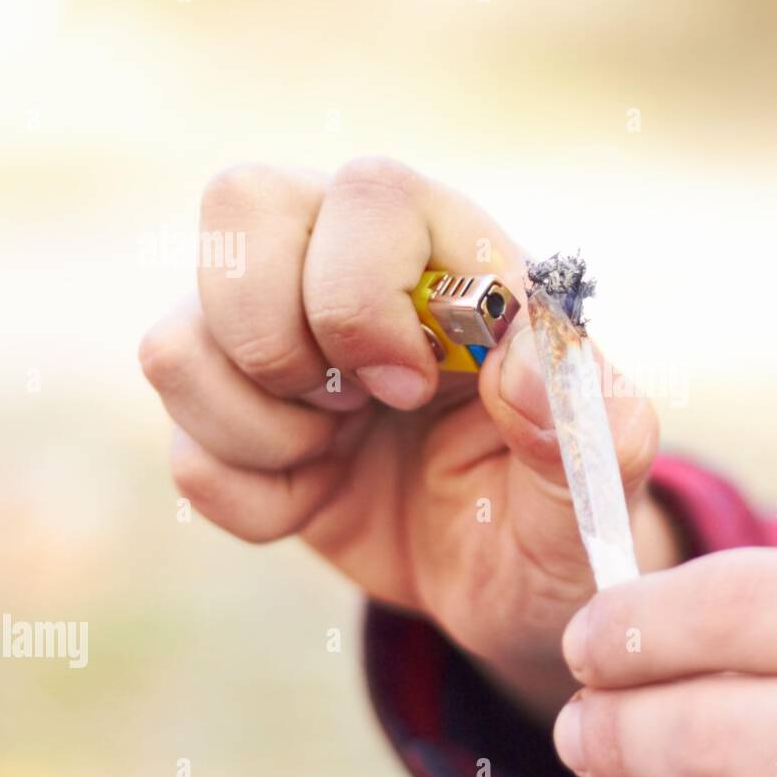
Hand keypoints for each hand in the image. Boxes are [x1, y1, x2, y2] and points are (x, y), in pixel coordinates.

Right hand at [139, 158, 680, 719]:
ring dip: (262, 432)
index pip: (369, 191)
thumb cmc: (555, 510)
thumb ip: (587, 419)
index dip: (366, 293)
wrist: (502, 585)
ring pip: (176, 341)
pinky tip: (318, 498)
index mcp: (453, 256)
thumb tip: (515, 364)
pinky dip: (254, 502)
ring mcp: (276, 336)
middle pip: (238, 203)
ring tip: (340, 452)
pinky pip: (181, 448)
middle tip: (356, 408)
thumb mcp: (600, 477)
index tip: (412, 387)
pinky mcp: (231, 413)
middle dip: (282, 341)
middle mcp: (346, 267)